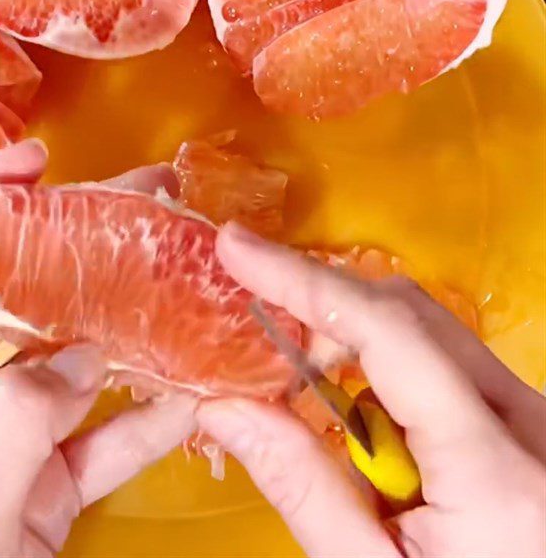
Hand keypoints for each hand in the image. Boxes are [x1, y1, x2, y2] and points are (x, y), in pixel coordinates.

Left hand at [0, 142, 195, 557]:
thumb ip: (11, 429)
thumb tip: (85, 355)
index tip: (31, 166)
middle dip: (65, 237)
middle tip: (137, 199)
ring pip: (59, 352)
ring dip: (118, 316)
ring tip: (177, 269)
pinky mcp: (41, 485)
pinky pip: (97, 435)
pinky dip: (143, 416)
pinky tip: (195, 394)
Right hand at [198, 223, 545, 557]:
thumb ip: (302, 487)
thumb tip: (222, 406)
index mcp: (496, 472)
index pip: (388, 333)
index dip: (304, 280)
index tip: (237, 248)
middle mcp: (531, 423)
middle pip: (409, 314)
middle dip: (326, 320)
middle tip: (272, 363)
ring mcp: (535, 417)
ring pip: (425, 333)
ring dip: (356, 354)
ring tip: (326, 421)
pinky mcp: (527, 422)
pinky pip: (443, 363)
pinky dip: (388, 379)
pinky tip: (374, 440)